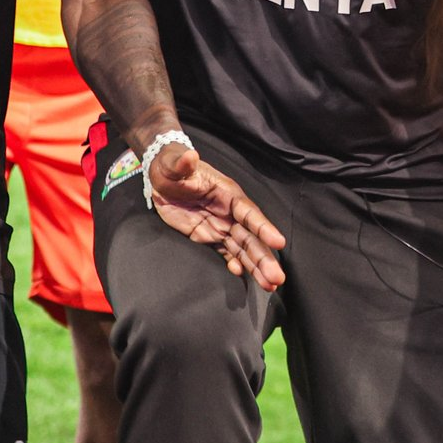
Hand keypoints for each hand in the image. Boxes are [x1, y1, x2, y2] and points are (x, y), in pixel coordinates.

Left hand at [145, 142, 287, 291]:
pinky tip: (241, 277)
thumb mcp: (174, 164)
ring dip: (256, 266)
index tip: (279, 242)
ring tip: (271, 286)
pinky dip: (235, 265)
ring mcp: (221, 226)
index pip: (249, 213)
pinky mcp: (209, 236)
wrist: (163, 177)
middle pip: (251, 237)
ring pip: (243, 249)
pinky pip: (226, 253)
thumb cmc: (171, 167)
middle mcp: (230, 212)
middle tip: (277, 279)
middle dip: (264, 258)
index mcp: (228, 194)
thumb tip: (189, 156)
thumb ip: (182, 162)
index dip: (264, 228)